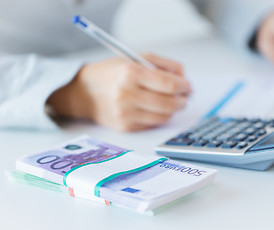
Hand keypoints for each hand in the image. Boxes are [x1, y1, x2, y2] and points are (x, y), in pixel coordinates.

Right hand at [47, 54, 190, 130]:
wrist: (86, 92)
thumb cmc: (114, 73)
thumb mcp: (137, 59)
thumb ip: (164, 65)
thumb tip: (184, 79)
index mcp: (131, 73)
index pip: (169, 84)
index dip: (184, 86)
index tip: (188, 86)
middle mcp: (127, 94)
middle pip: (169, 103)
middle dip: (182, 100)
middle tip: (185, 96)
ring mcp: (125, 113)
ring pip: (163, 117)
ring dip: (173, 110)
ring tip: (172, 102)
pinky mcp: (125, 127)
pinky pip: (153, 124)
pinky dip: (160, 116)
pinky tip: (156, 108)